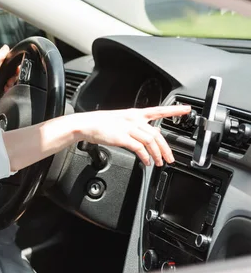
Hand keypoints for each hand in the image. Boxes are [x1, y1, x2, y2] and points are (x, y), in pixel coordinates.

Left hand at [0, 45, 10, 103]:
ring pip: (9, 76)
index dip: (14, 65)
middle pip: (10, 68)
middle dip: (12, 76)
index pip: (9, 58)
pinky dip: (7, 85)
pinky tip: (5, 88)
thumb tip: (6, 47)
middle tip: (9, 81)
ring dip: (10, 82)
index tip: (15, 72)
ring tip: (6, 86)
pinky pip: (6, 81)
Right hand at [72, 105, 191, 165]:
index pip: (158, 110)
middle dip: (166, 148)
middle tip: (170, 158)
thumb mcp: (122, 121)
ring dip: (157, 154)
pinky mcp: (122, 137)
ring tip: (159, 162)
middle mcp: (133, 120)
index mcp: (135, 114)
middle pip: (157, 133)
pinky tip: (147, 161)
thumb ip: (139, 126)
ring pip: (150, 141)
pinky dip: (145, 156)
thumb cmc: (101, 123)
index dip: (173, 110)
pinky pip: (139, 148)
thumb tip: (154, 132)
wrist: (85, 124)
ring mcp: (128, 128)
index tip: (187, 109)